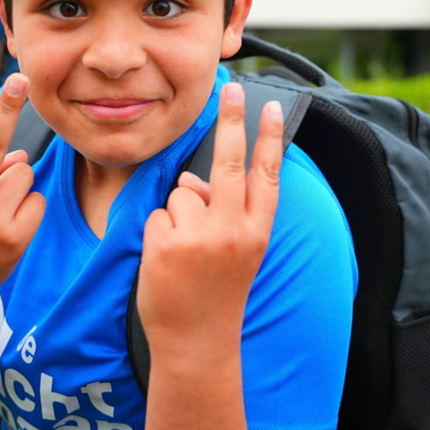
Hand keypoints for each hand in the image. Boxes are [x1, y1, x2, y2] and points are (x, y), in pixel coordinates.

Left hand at [136, 82, 284, 349]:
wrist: (197, 341)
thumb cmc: (217, 292)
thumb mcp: (238, 253)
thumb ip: (225, 213)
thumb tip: (192, 182)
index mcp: (256, 231)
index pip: (266, 175)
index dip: (269, 139)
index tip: (271, 107)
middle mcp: (232, 230)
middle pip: (228, 162)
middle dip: (231, 120)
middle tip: (230, 88)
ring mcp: (199, 237)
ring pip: (182, 193)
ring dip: (178, 215)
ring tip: (186, 254)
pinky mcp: (167, 244)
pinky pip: (158, 215)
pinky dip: (158, 233)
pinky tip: (168, 263)